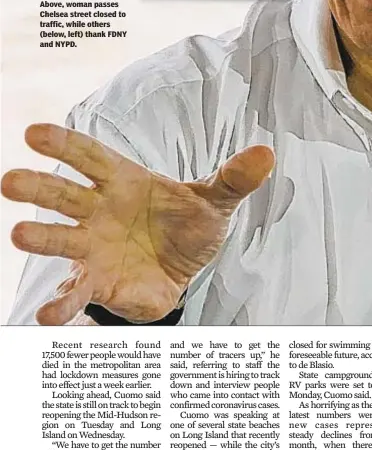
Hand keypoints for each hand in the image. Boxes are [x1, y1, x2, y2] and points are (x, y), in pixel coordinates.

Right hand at [2, 124, 273, 324]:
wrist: (184, 265)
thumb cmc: (188, 221)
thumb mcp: (215, 199)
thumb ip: (235, 177)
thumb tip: (267, 154)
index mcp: (123, 180)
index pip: (91, 157)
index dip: (64, 143)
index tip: (34, 132)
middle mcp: (99, 210)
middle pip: (66, 194)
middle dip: (39, 186)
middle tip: (10, 179)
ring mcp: (93, 246)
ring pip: (62, 239)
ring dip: (42, 237)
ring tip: (20, 235)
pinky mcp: (98, 281)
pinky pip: (75, 291)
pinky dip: (61, 303)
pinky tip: (48, 316)